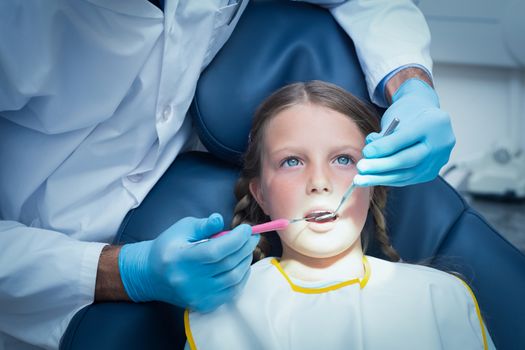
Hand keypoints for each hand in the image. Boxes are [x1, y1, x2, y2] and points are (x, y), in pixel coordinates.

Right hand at [118, 213, 258, 312]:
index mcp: (181, 258)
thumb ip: (203, 225)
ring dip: (245, 261)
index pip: (216, 251)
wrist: (152, 275)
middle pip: (228, 264)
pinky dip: (241, 276)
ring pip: (233, 278)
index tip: (246, 229)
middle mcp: (189, 280)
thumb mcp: (182, 228)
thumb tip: (220, 220)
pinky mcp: (204, 304)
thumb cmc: (168, 247)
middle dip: (245, 247)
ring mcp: (197, 295)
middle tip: (251, 236)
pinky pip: (231, 291)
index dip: (236, 239)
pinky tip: (241, 264)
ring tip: (246, 248)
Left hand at [355, 78, 454, 186]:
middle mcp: (440, 143)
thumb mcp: (396, 117)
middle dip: (381, 166)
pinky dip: (388, 179)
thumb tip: (369, 154)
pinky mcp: (431, 172)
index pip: (405, 138)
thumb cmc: (408, 115)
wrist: (428, 118)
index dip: (384, 147)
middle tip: (361, 168)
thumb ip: (384, 136)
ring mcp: (438, 160)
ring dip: (381, 178)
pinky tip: (373, 179)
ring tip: (361, 179)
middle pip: (408, 159)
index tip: (366, 152)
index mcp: (433, 123)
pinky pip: (407, 179)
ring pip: (406, 174)